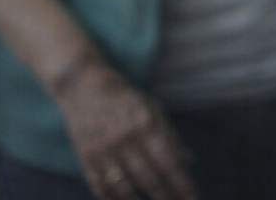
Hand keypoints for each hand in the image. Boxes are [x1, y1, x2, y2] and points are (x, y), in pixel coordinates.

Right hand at [53, 58, 196, 199]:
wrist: (82, 86)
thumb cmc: (125, 97)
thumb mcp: (152, 108)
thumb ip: (170, 135)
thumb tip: (188, 161)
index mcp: (146, 124)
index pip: (169, 162)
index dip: (182, 184)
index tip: (193, 198)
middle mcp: (125, 139)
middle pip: (149, 179)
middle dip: (166, 197)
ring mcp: (103, 149)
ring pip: (125, 187)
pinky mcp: (85, 157)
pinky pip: (100, 186)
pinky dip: (113, 198)